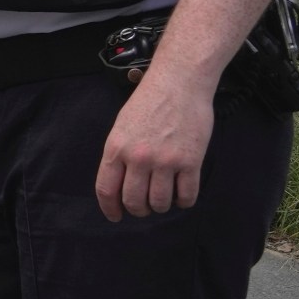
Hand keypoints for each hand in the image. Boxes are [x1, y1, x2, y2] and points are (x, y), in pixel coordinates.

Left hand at [93, 71, 214, 221]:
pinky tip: (182, 195)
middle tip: (144, 206)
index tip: (116, 216)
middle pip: (134, 201)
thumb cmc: (150, 101)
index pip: (107, 190)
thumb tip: (118, 183)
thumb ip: (119, 154)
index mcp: (117, 148)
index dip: (110, 208)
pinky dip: (184, 201)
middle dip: (138, 209)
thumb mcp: (122, 126)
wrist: (179, 83)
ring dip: (161, 206)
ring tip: (163, 198)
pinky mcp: (191, 161)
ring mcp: (166, 161)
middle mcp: (139, 157)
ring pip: (160, 203)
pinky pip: (187, 196)